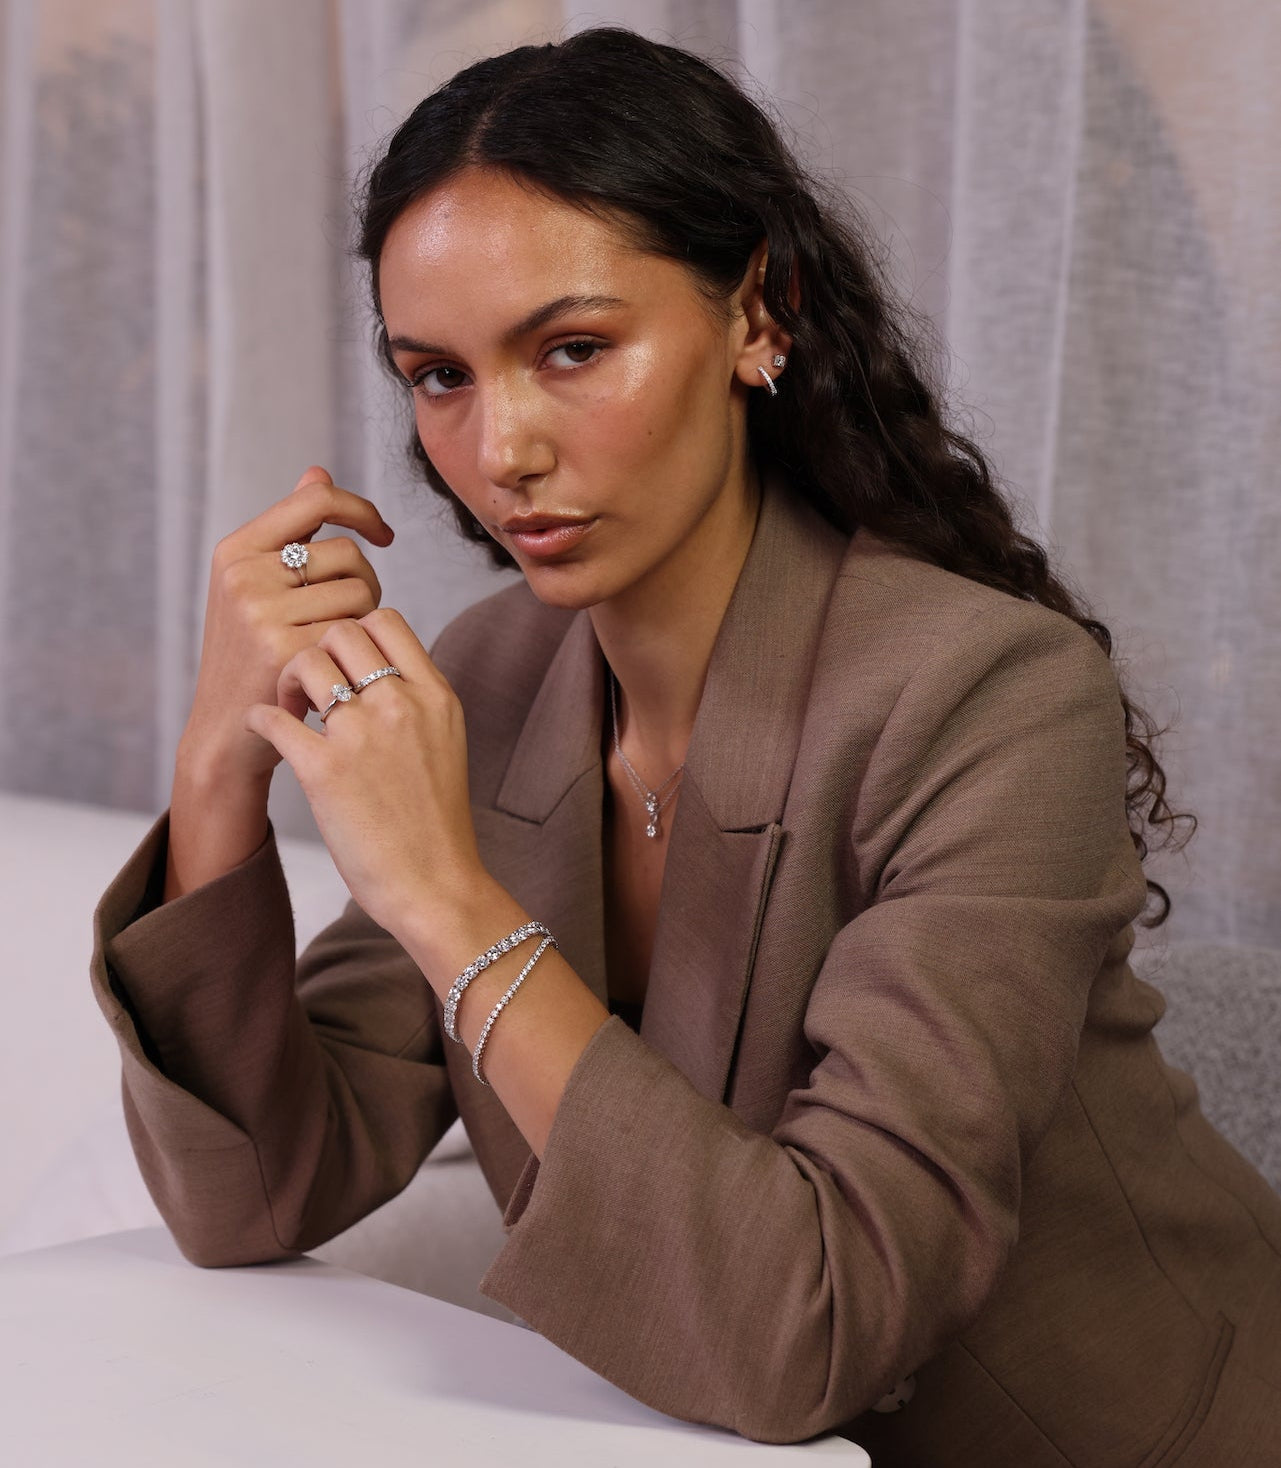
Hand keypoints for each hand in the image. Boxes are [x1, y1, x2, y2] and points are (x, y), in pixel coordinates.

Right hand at [180, 467, 393, 786]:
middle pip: (348, 552)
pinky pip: (356, 630)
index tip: (384, 534)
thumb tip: (318, 471)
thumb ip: (289, 530)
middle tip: (350, 617)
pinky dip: (358, 649)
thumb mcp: (255, 586)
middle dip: (365, 582)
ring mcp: (262, 613)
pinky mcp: (285, 652)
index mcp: (237, 549)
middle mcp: (244, 575)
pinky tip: (338, 668)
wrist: (227, 730)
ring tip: (338, 646)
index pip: (318, 499)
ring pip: (360, 592)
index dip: (361, 510)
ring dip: (365, 619)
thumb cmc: (251, 654)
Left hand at [244, 608, 489, 943]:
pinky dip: (259, 719)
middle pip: (341, 632)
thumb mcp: (446, 743)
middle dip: (316, 650)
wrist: (437, 885)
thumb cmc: (437, 823)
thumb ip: (417, 701)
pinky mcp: (324, 771)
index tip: (343, 663)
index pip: (384, 619)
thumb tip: (376, 670)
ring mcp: (363, 735)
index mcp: (435, 696)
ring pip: (305, 662)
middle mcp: (401, 705)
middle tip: (308, 685)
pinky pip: (272, 718)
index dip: (353, 630)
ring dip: (286, 678)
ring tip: (289, 707)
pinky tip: (265, 731)